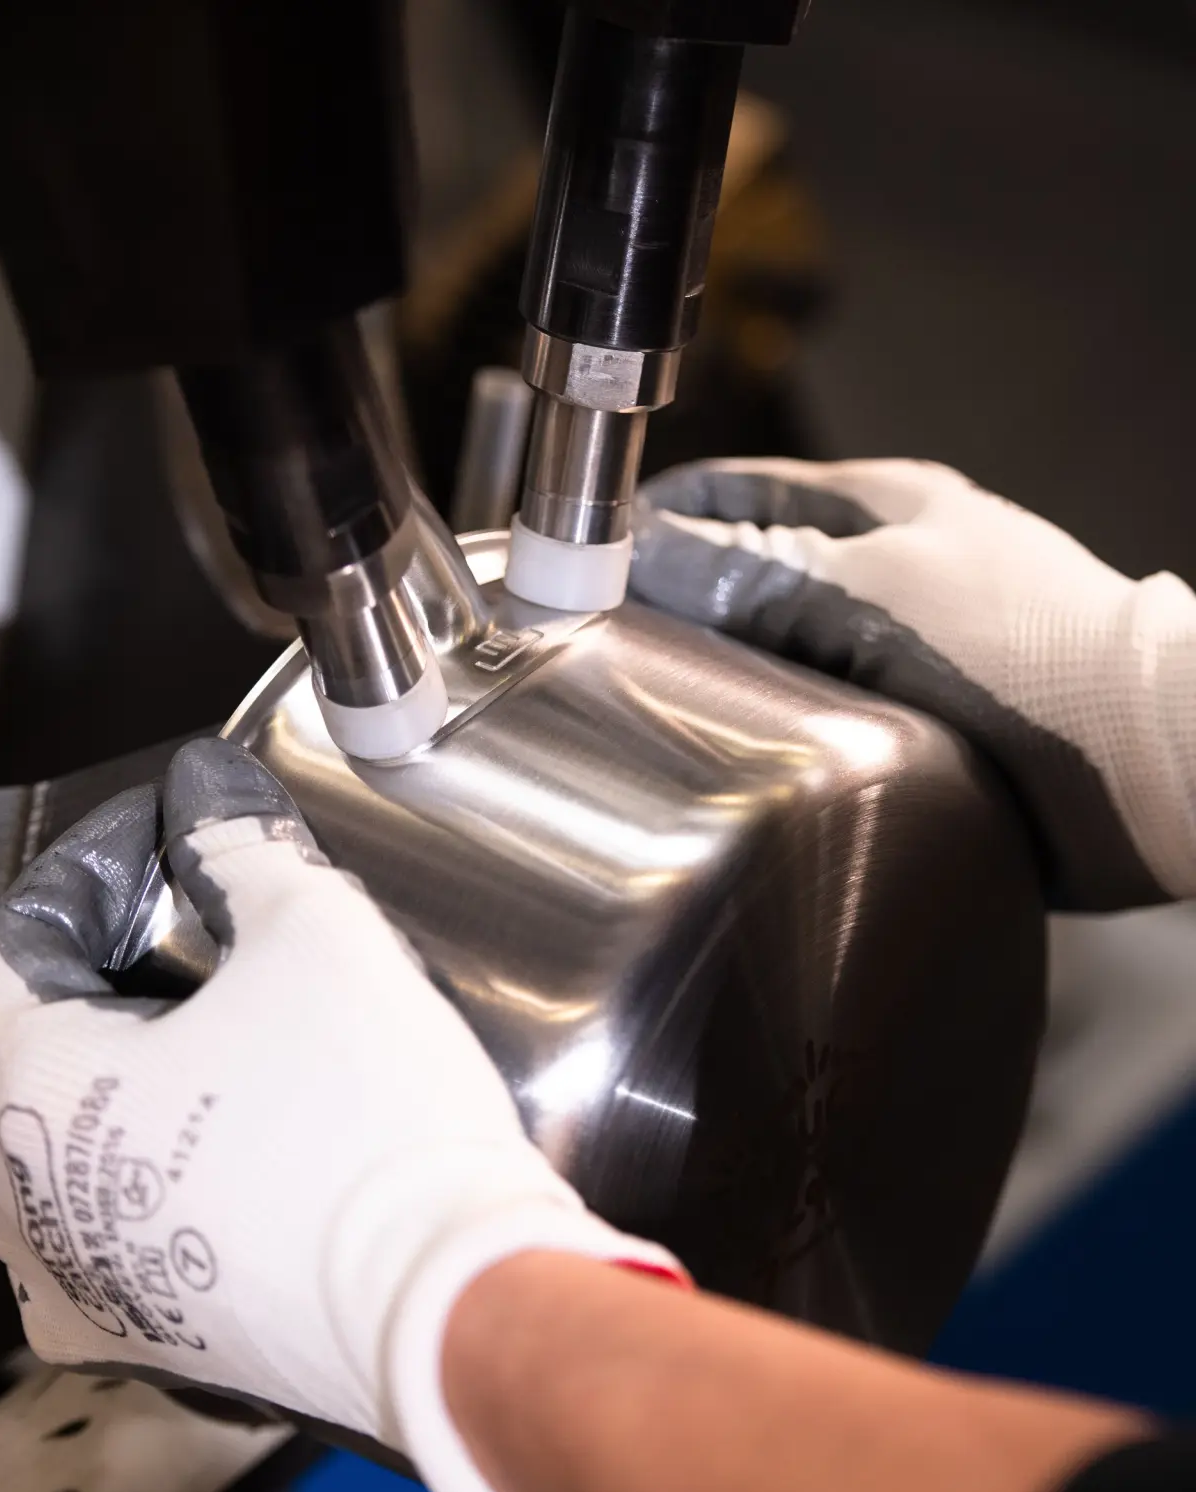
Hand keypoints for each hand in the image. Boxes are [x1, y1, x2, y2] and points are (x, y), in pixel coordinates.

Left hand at [0, 738, 681, 1491]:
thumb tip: (205, 792)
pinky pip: (58, 1278)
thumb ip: (241, 846)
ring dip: (24, 1120)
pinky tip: (149, 1195)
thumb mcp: (317, 936)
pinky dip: (77, 1223)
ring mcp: (73, 1278)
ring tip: (116, 1077)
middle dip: (11, 1004)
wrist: (447, 1294)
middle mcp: (26, 1190)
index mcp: (45, 1079)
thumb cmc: (374, 1124)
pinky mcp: (135, 1342)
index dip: (80, 876)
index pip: (10, 944)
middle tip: (99, 966)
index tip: (153, 850)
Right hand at [632, 457, 1195, 910]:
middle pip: (755, 565)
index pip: (740, 490)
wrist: (1144, 761)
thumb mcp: (875, 595)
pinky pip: (822, 705)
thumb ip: (755, 574)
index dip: (663, 513)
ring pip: (786, 640)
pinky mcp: (926, 713)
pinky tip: (740, 752)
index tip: (591, 550)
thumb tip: (642, 550)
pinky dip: (775, 718)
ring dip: (726, 666)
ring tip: (652, 704)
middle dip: (681, 595)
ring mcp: (911, 639)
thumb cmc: (1026, 654)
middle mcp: (892, 565)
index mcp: (883, 505)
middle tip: (605, 639)